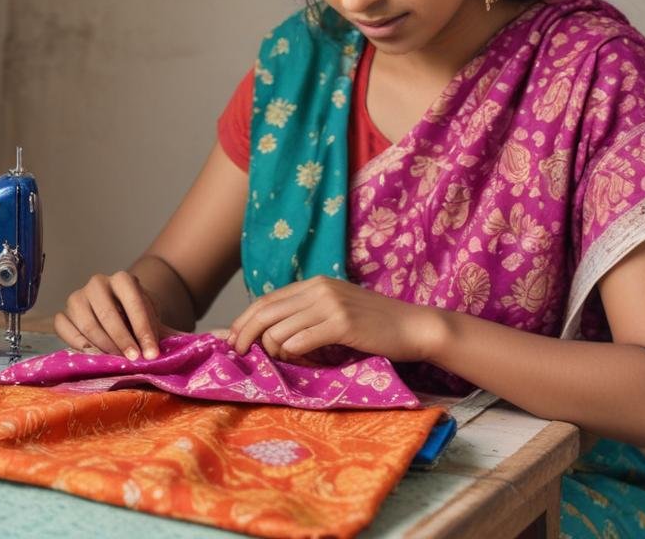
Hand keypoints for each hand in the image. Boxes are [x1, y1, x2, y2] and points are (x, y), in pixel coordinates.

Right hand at [54, 271, 175, 360]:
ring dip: (103, 346)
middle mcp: (98, 283)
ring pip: (86, 323)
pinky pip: (64, 330)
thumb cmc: (139, 324)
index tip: (151, 354)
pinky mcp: (63, 314)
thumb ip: (180, 335)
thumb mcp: (158, 325)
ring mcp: (77, 297)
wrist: (119, 318)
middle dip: (123, 341)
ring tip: (117, 362)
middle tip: (135, 361)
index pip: (133, 303)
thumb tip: (216, 339)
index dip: (143, 330)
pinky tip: (94, 357)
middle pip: (108, 314)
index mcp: (123, 279)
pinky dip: (78, 345)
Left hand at [227, 276, 441, 362]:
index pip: (265, 300)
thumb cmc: (374, 325)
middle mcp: (319, 289)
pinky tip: (301, 361)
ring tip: (285, 360)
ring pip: (279, 330)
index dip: (243, 320)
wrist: (413, 326)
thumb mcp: (336, 310)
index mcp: (314, 283)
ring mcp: (330, 304)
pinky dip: (293, 354)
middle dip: (244, 335)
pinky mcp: (342, 323)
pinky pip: (301, 341)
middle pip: (265, 312)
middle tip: (239, 354)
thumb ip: (306, 314)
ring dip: (274, 351)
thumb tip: (268, 332)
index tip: (231, 340)